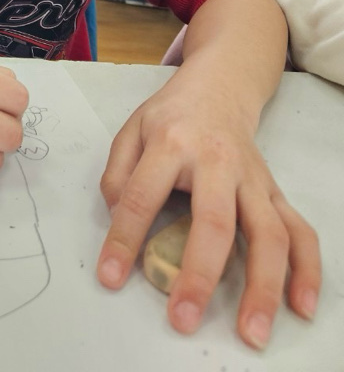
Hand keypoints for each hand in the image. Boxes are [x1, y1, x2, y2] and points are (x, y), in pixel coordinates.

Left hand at [96, 75, 320, 348]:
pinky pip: (298, 231)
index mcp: (172, 143)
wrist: (219, 87)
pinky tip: (301, 305)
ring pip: (268, 233)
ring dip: (264, 286)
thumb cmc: (171, 117)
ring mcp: (253, 179)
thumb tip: (119, 221)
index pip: (143, 195)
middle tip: (184, 318)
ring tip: (254, 331)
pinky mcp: (275, 192)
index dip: (125, 238)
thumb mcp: (132, 130)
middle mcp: (218, 161)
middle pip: (215, 221)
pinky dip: (307, 270)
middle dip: (199, 274)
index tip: (111, 276)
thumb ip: (118, 175)